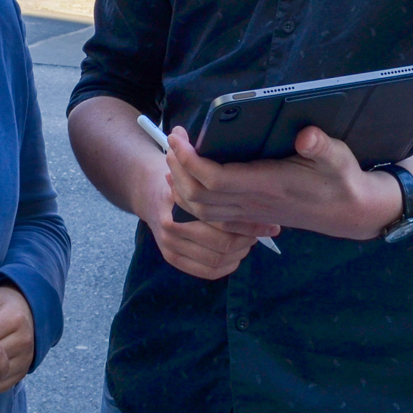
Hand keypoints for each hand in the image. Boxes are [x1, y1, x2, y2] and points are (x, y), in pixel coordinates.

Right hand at [134, 161, 278, 280]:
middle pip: (221, 243)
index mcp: (176, 200)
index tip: (265, 217)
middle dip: (247, 238)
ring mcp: (170, 245)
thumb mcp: (187, 161)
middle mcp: (172, 226)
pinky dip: (227, 266)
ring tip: (252, 240)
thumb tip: (203, 141)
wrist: (147, 193)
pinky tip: (237, 255)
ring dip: (239, 253)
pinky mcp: (171, 258)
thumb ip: (198, 154)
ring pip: (216, 259)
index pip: (220, 219)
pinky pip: (206, 271)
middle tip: (264, 231)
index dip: (246, 221)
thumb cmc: (176, 174)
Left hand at [167, 125, 399, 241]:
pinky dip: (192, 197)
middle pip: (198, 196)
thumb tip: (307, 136)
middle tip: (172, 139)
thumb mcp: (338, 157)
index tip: (179, 136)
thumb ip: (321, 146)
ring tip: (175, 155)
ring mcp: (250, 212)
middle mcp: (253, 203)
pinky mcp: (250, 215)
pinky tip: (189, 176)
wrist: (350, 213)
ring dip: (181, 183)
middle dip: (177, 168)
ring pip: (200, 209)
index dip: (190, 160)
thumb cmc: (341, 180)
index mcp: (268, 186)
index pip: (215, 180)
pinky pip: (210, 214)